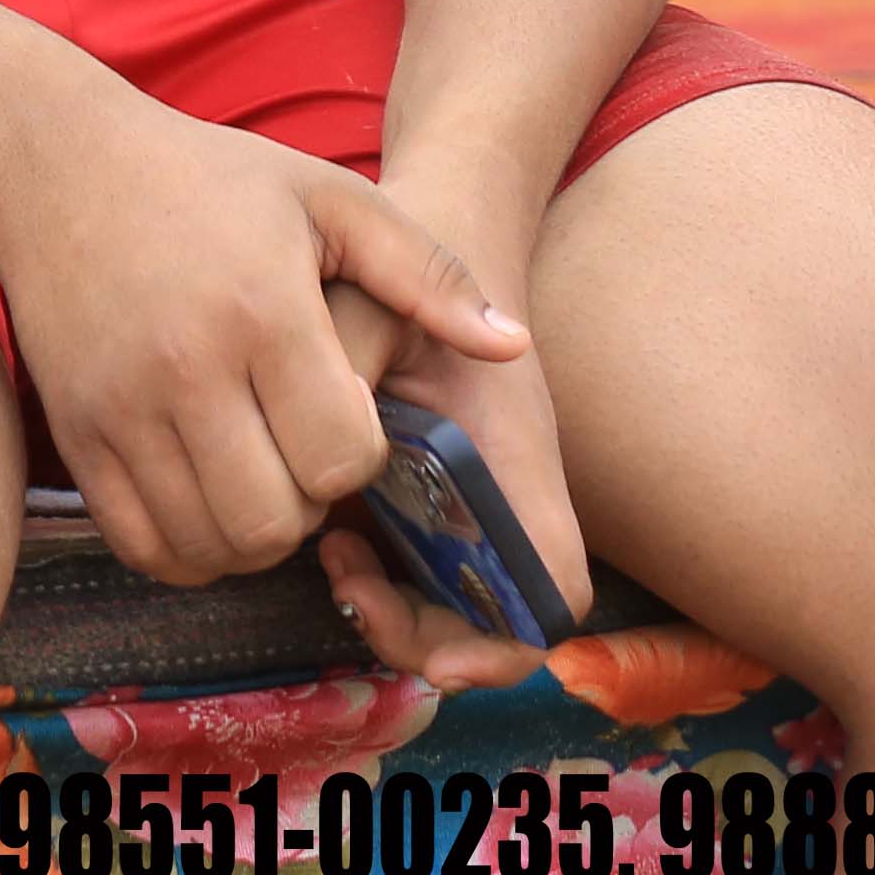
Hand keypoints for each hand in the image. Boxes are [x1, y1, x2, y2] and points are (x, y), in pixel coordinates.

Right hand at [0, 93, 527, 586]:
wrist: (54, 163)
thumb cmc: (206, 178)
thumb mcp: (327, 199)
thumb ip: (428, 273)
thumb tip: (512, 348)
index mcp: (263, 313)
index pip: (342, 460)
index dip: (361, 460)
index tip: (344, 418)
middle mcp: (186, 370)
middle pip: (276, 521)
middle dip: (308, 508)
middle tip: (301, 459)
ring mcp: (119, 407)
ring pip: (210, 544)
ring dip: (250, 534)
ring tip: (256, 478)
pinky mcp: (74, 431)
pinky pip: (140, 543)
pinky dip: (184, 547)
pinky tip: (204, 499)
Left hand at [313, 157, 591, 689]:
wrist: (433, 224)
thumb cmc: (412, 255)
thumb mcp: (381, 293)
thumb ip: (351, 353)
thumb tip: (331, 430)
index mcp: (517, 461)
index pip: (552, 589)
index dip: (503, 641)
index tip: (433, 650)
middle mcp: (505, 495)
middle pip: (496, 623)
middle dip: (419, 633)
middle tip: (346, 580)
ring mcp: (470, 501)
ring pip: (450, 605)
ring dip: (390, 607)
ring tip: (332, 555)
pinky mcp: (431, 496)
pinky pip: (418, 571)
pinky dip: (376, 575)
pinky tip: (322, 531)